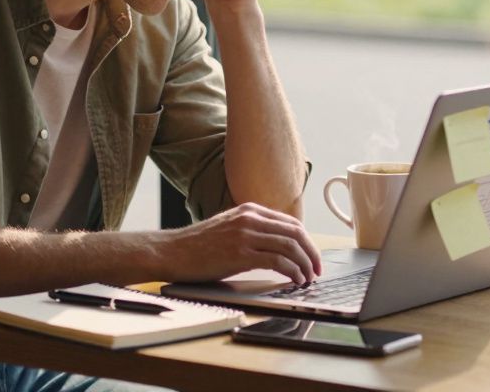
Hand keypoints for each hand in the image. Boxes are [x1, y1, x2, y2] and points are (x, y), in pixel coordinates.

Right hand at [155, 203, 321, 284]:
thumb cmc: (198, 246)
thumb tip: (278, 247)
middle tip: (317, 270)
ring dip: (305, 265)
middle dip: (312, 253)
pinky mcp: (240, 253)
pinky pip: (278, 261)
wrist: (172, 251)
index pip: (291, 223)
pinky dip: (293, 272)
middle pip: (296, 233)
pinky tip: (295, 280)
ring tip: (308, 279)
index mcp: (249, 210)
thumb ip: (252, 231)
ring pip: (291, 246)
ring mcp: (245, 234)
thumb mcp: (229, 228)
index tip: (312, 257)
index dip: (307, 242)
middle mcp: (250, 218)